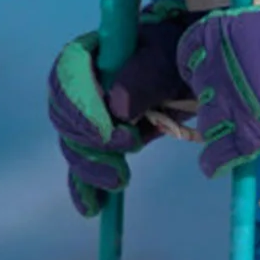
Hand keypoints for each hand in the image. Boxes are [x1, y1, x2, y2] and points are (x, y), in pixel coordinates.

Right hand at [47, 3, 200, 217]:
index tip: (108, 133)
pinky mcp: (101, 140)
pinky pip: (84, 164)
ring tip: (120, 180)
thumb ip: (143, 76)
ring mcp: (89, 113)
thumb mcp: (168, 58)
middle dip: (91, 140)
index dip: (82, 106)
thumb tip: (117, 108)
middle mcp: (82, 83)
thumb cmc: (180, 52)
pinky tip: (91, 208)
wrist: (193, 68)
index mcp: (91, 52)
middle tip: (129, 148)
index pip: (68, 74)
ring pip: (74, 144)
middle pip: (66, 115)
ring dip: (91, 167)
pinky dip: (85, 187)